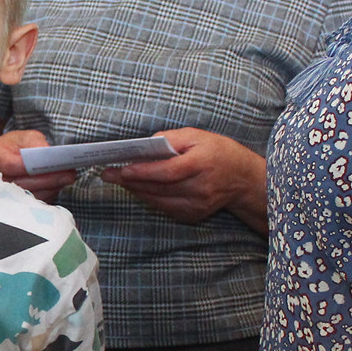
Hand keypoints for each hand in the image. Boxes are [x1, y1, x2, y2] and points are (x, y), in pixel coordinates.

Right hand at [0, 129, 75, 202]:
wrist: (6, 162)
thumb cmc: (14, 147)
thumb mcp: (24, 137)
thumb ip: (34, 142)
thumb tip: (46, 152)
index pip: (8, 165)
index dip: (30, 166)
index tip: (51, 162)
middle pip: (20, 184)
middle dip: (47, 178)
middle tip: (69, 174)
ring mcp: (1, 196)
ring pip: (28, 196)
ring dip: (50, 188)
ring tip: (67, 178)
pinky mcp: (13, 206)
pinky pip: (32, 204)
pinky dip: (48, 194)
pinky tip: (59, 186)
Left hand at [102, 129, 265, 227]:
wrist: (243, 179)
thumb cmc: (218, 152)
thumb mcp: (198, 135)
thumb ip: (171, 139)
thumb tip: (145, 145)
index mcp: (202, 164)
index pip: (168, 171)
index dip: (143, 172)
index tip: (122, 169)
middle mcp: (200, 188)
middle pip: (159, 188)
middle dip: (131, 181)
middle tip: (108, 174)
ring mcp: (197, 205)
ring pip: (158, 200)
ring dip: (136, 190)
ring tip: (118, 179)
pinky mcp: (193, 215)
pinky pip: (164, 208)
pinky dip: (149, 198)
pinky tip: (138, 188)